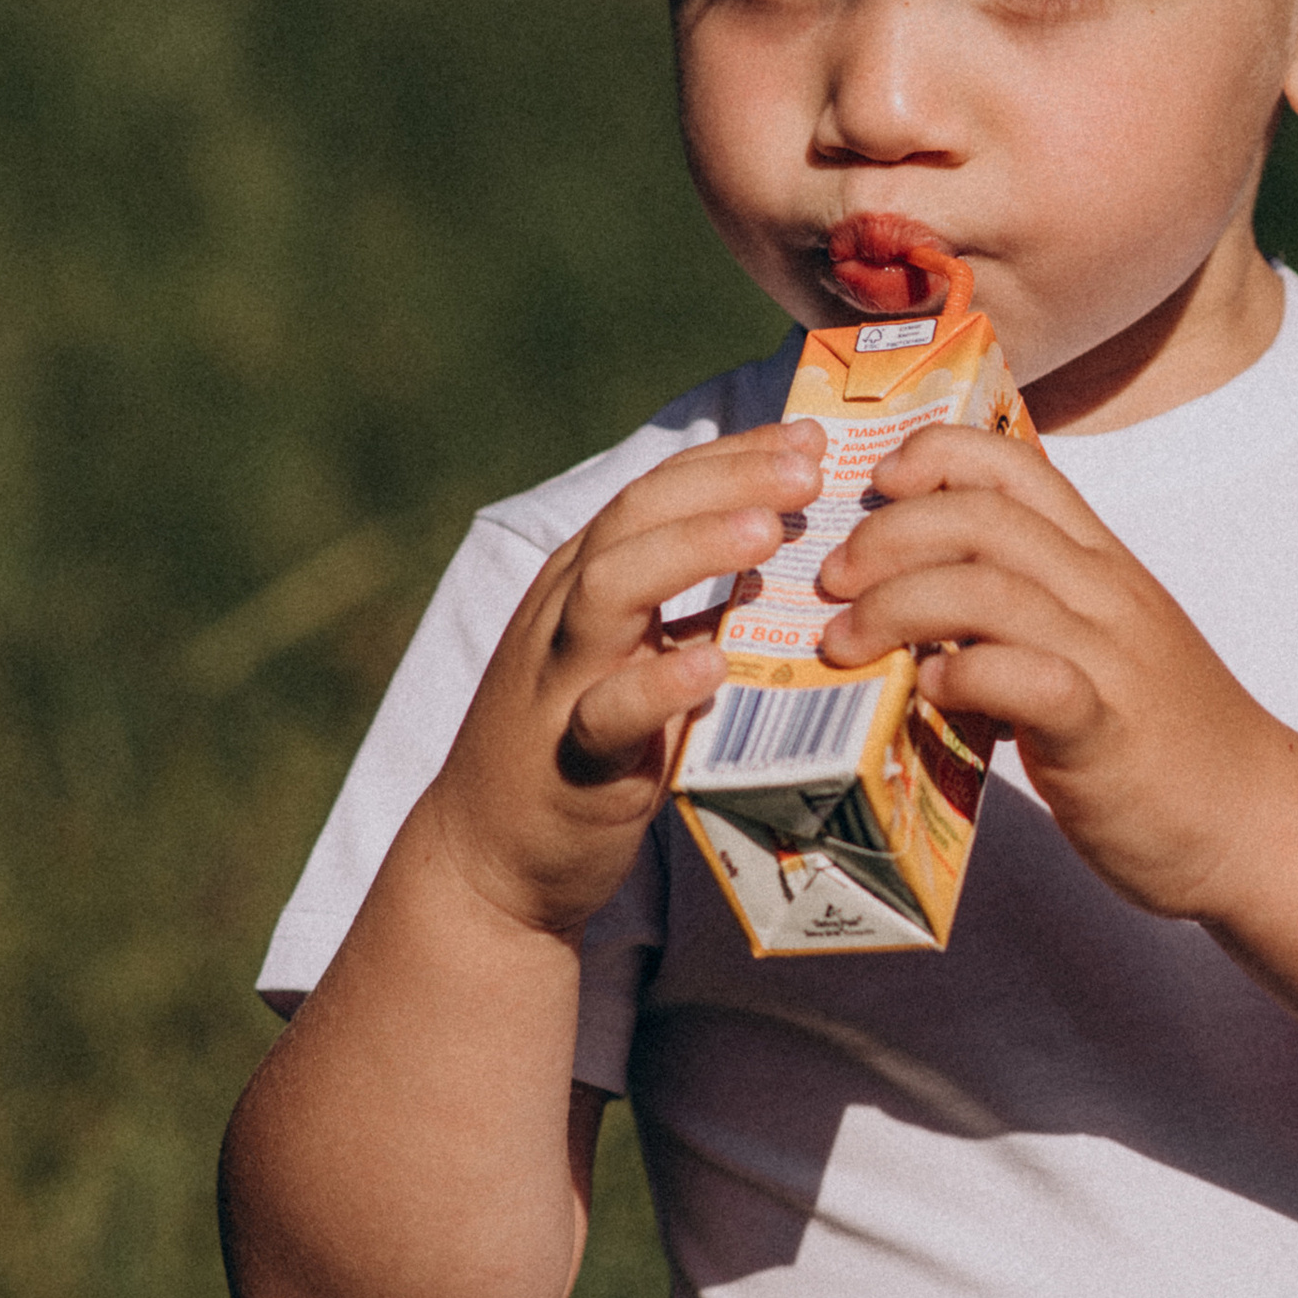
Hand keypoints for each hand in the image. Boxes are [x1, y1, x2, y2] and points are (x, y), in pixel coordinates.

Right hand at [423, 424, 823, 938]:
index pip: (656, 489)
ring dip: (689, 552)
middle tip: (807, 470)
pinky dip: (659, 684)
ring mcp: (558, 683)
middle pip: (634, 517)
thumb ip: (690, 603)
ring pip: (608, 591)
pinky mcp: (568, 762)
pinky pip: (606, 713)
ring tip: (766, 533)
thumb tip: (777, 543)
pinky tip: (714, 663)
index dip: (731, 456)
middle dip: (723, 482)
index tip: (810, 438)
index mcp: (585, 581)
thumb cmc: (583, 746)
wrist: (487, 859)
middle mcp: (564, 615)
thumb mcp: (633, 654)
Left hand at [815, 426, 1284, 917]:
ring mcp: (1109, 657)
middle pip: (982, 517)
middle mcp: (1105, 592)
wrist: (1254, 819)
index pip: (1014, 464)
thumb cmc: (1162, 737)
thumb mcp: (1097, 642)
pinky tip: (930, 694)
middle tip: (834, 582)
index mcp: (1099, 561)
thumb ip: (1024, 611)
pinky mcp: (1104, 729)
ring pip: (990, 587)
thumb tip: (910, 602)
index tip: (877, 486)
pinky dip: (963, 676)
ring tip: (848, 642)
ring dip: (897, 605)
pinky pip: (1026, 678)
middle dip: (886, 536)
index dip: (933, 456)